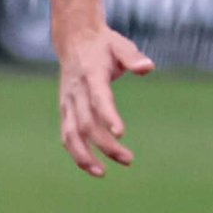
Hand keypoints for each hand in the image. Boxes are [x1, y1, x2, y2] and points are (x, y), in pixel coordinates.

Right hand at [57, 29, 154, 176]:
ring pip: (71, 134)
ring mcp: (67, 102)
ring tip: (102, 173)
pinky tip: (92, 167)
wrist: (73, 39)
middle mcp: (76, 91)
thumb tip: (148, 67)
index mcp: (91, 75)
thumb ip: (133, 57)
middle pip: (87, 123)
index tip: (121, 133)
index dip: (108, 116)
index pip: (99, 98)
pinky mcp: (64, 109)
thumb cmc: (103, 44)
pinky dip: (76, 152)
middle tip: (128, 159)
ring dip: (84, 155)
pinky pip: (66, 135)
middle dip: (105, 144)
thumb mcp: (120, 44)